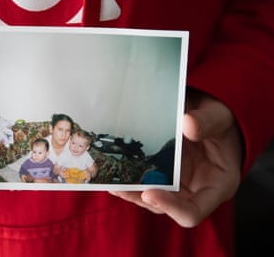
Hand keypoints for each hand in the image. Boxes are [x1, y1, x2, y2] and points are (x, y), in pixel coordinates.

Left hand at [110, 91, 241, 226]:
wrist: (209, 115)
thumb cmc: (221, 122)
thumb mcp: (221, 117)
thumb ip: (208, 121)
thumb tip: (188, 124)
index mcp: (216, 187)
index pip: (192, 213)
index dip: (170, 207)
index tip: (150, 193)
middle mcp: (193, 191)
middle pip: (163, 205)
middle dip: (139, 196)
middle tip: (118, 186)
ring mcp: (174, 184)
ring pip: (148, 194)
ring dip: (128, 189)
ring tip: (108, 179)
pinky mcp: (159, 172)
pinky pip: (142, 179)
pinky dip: (127, 175)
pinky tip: (111, 168)